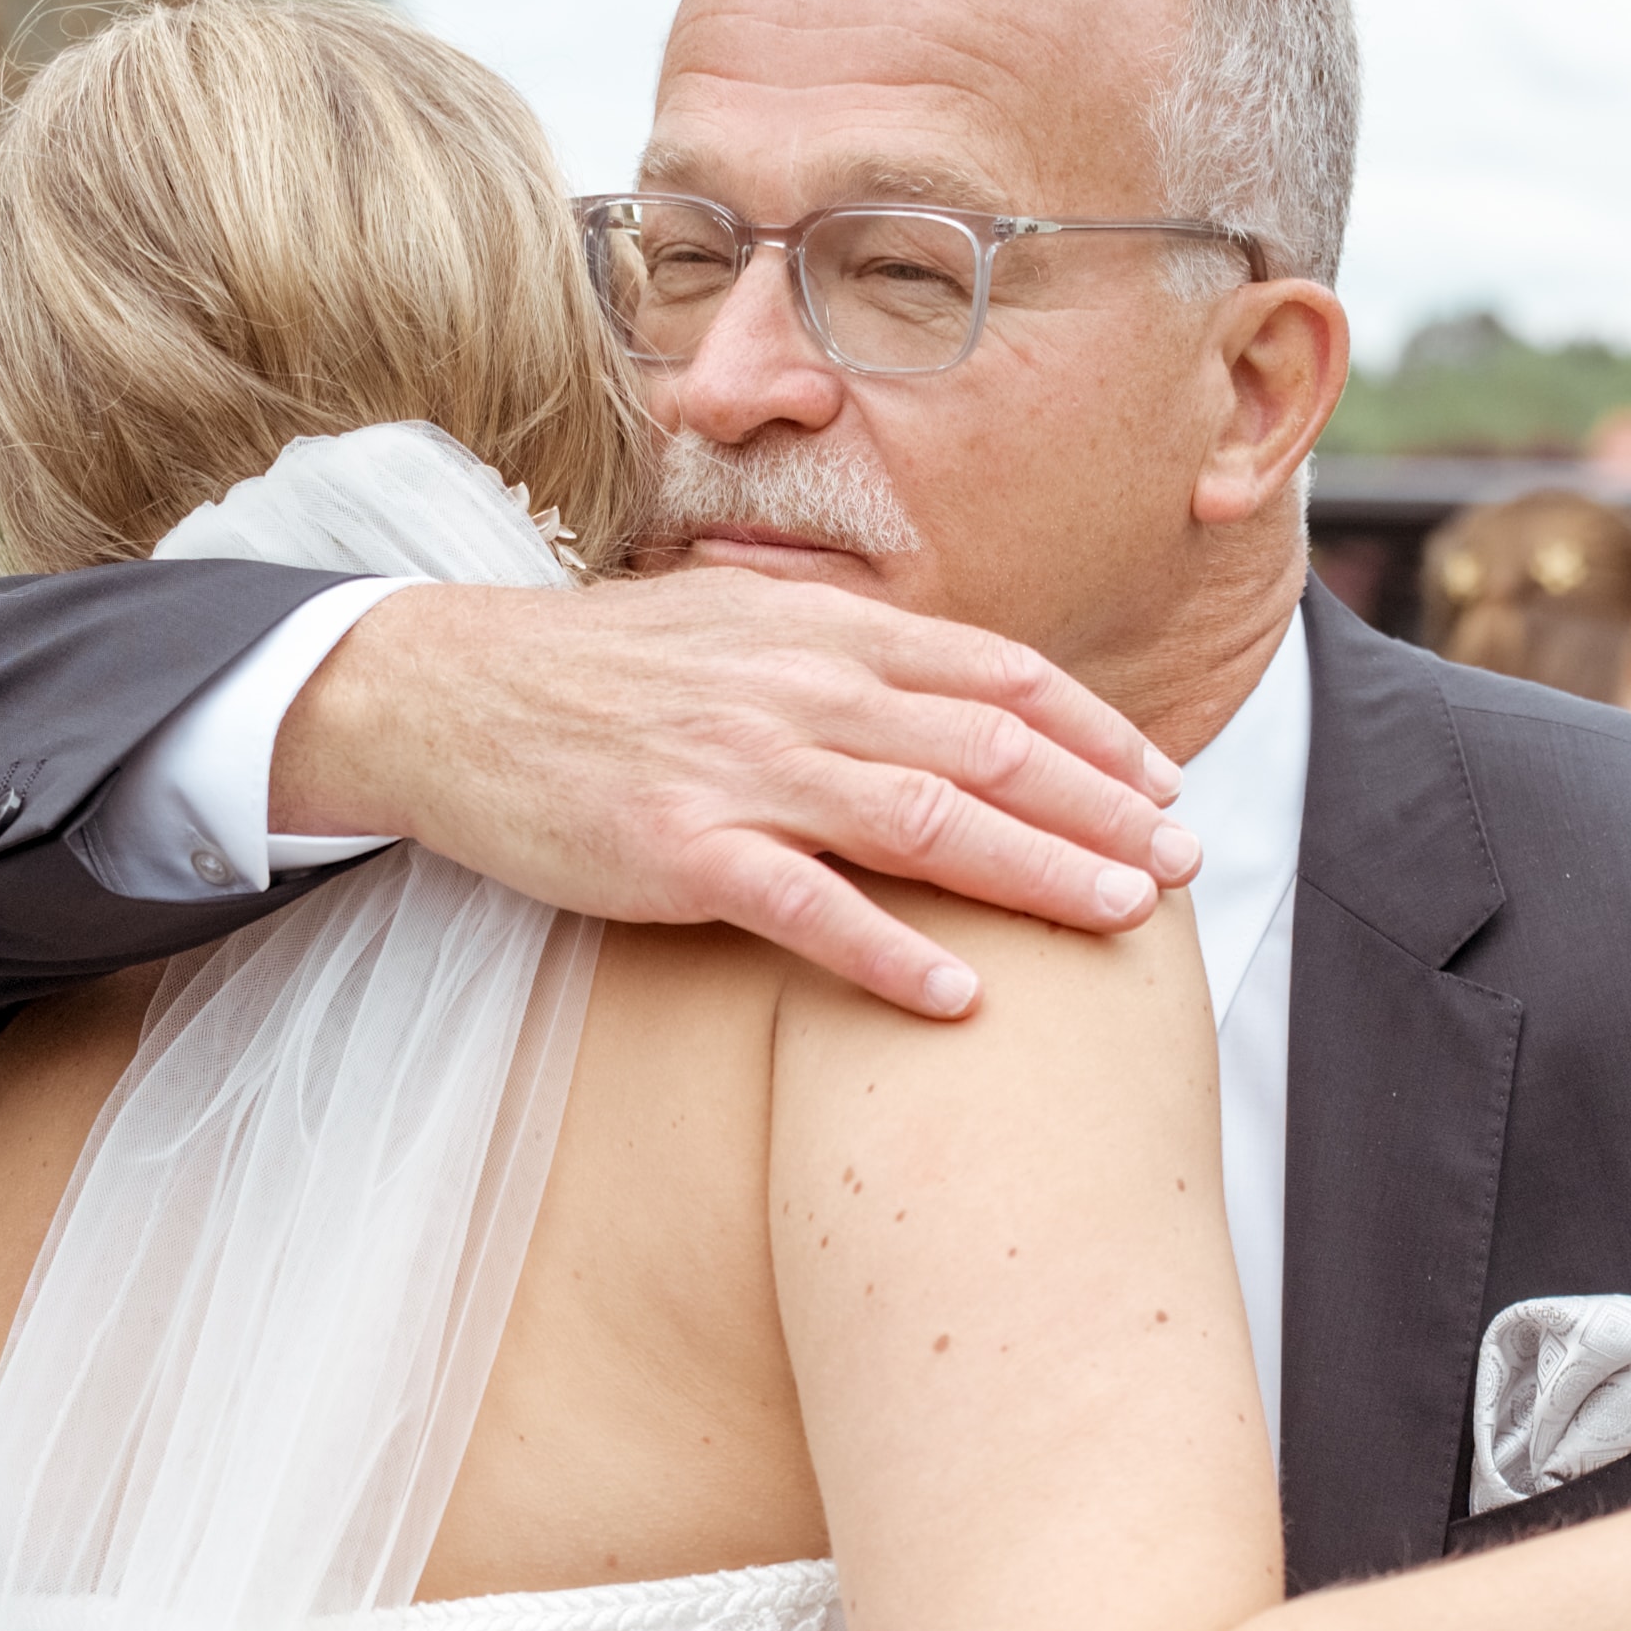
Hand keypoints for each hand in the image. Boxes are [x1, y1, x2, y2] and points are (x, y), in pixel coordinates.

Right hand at [274, 568, 1197, 1017]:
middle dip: (1102, 806)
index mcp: (823, 634)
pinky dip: (892, 955)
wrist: (444, 695)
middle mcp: (801, 690)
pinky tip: (962, 999)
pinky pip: (808, 908)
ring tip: (1121, 919)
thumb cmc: (594, 679)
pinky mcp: (680, 849)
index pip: (996, 674)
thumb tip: (946, 695)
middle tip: (1186, 862)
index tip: (1163, 784)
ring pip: (927, 820)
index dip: (1093, 731)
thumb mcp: (733, 631)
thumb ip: (842, 659)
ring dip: (1037, 873)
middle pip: (989, 747)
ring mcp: (743, 769)